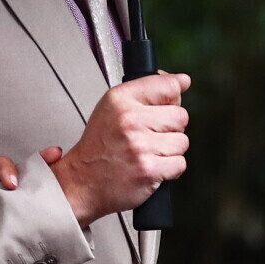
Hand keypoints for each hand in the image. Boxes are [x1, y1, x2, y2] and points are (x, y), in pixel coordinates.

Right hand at [50, 73, 189, 225]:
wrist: (82, 182)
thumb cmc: (99, 147)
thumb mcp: (113, 107)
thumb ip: (146, 91)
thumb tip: (181, 81)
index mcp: (121, 99)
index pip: (169, 86)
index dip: (173, 97)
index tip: (169, 102)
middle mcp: (130, 120)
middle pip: (181, 116)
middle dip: (170, 128)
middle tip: (149, 136)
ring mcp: (140, 145)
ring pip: (182, 141)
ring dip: (169, 150)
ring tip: (148, 152)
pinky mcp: (149, 169)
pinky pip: (180, 164)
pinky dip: (169, 169)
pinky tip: (151, 166)